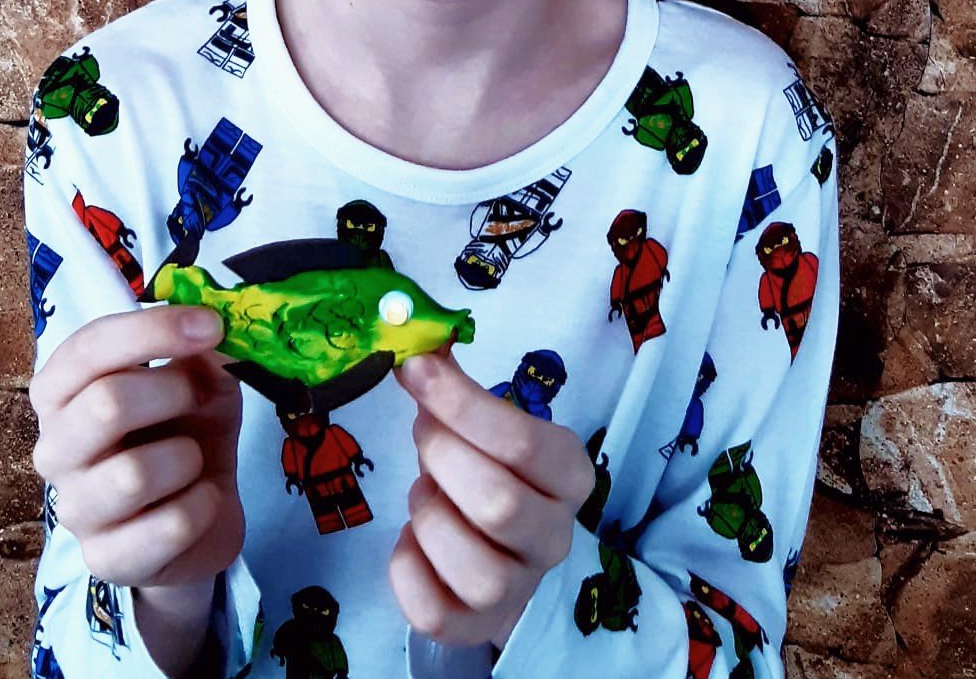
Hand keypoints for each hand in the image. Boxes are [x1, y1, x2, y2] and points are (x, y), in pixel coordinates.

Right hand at [29, 306, 244, 588]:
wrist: (202, 515)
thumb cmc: (187, 429)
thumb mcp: (202, 378)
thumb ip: (202, 352)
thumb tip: (215, 327)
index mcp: (63, 391)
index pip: (88, 348)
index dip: (152, 329)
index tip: (211, 324)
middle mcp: (55, 447)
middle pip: (105, 403)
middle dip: (172, 392)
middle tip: (199, 397)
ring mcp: (75, 509)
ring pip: (133, 474)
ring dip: (186, 457)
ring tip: (192, 459)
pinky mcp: (106, 560)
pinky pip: (169, 524)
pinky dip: (203, 505)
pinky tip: (200, 500)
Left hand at [390, 351, 594, 650]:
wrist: (499, 549)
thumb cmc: (488, 469)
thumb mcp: (484, 426)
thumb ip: (455, 390)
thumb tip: (414, 349)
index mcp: (568, 475)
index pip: (523, 441)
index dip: (461, 403)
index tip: (417, 369)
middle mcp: (553, 537)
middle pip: (498, 503)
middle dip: (443, 457)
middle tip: (424, 432)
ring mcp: (518, 589)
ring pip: (472, 564)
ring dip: (428, 516)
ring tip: (427, 493)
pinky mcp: (475, 627)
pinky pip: (433, 611)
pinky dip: (407, 569)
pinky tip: (412, 541)